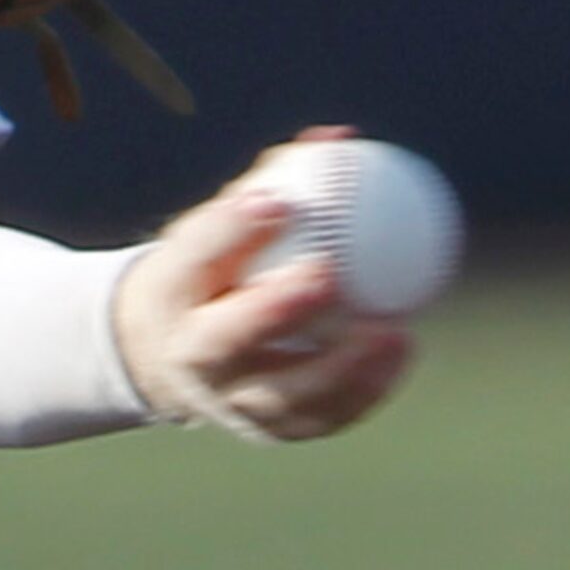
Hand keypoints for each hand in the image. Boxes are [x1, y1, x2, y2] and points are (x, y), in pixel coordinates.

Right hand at [111, 128, 415, 441]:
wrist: (170, 353)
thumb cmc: (213, 269)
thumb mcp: (224, 225)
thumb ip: (274, 183)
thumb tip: (340, 139)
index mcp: (168, 291)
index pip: (192, 256)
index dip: (230, 230)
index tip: (277, 200)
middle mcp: (189, 353)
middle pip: (224, 338)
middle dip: (272, 309)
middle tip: (329, 273)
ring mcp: (226, 400)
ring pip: (280, 394)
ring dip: (339, 367)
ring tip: (394, 331)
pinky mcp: (265, 430)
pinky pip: (319, 418)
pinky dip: (363, 389)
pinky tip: (400, 351)